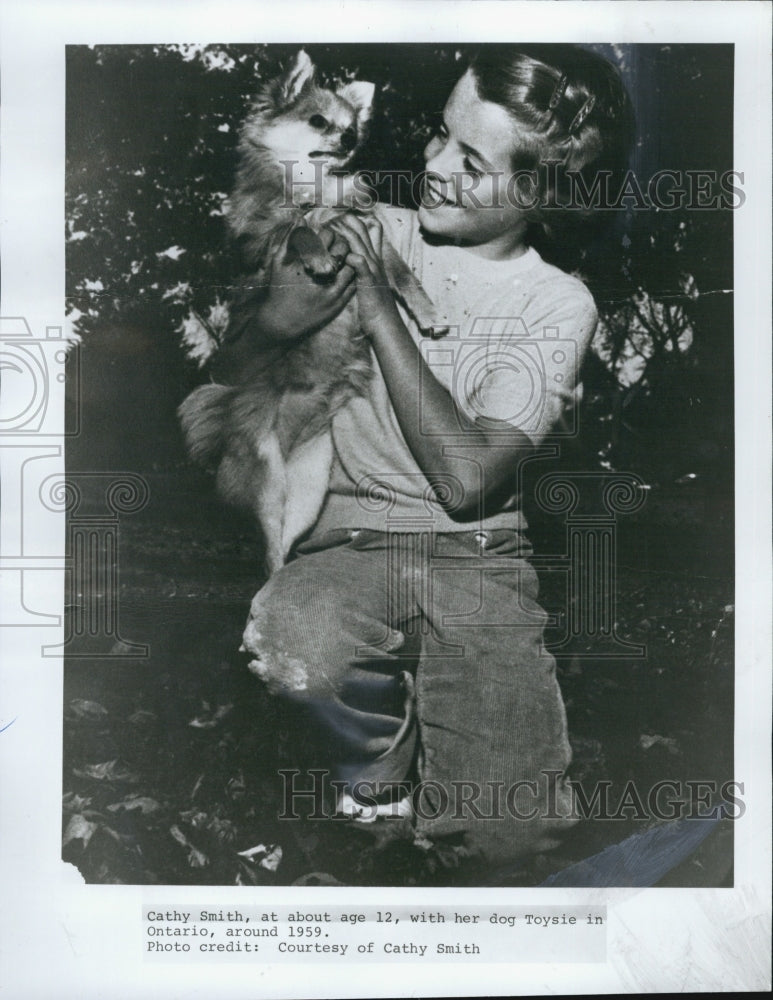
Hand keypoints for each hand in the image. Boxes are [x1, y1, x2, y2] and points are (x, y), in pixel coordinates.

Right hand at [252, 227, 355, 340]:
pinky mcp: (338, 303)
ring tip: (341, 259)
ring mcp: (331, 289)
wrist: (282, 320)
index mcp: (307, 259)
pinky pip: (353, 283)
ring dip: (349, 258)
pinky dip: (351, 275)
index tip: (326, 237)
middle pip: (342, 248)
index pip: (327, 236)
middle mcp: (321, 273)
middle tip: (336, 246)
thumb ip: (290, 237)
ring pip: (351, 265)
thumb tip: (300, 218)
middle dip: (341, 243)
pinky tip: (345, 273)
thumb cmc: (279, 287)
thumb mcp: (279, 260)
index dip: (328, 233)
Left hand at [329, 215, 402, 339]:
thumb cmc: (374, 305)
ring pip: (357, 241)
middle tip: (326, 220)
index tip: (336, 220)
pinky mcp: (368, 279)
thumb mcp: (369, 282)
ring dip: (341, 233)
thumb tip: (350, 259)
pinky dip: (347, 255)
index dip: (352, 220)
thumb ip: (360, 268)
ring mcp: (372, 267)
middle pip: (360, 229)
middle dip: (342, 221)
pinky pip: (358, 261)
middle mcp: (374, 258)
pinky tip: (334, 255)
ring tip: (325, 230)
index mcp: (374, 258)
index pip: (368, 228)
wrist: (384, 323)